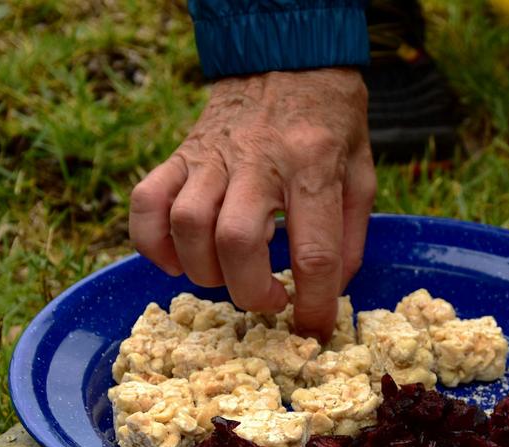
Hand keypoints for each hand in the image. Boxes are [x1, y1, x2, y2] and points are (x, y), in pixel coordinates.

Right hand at [129, 69, 374, 339]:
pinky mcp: (180, 153)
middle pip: (237, 241)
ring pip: (188, 226)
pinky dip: (153, 243)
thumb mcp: (361, 171)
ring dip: (206, 271)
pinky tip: (179, 260)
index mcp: (314, 164)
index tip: (313, 328)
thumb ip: (350, 233)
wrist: (288, 56)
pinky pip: (146, 203)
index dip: (314, 304)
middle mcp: (259, 160)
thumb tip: (331, 290)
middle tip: (268, 298)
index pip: (314, 251)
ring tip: (232, 276)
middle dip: (250, 290)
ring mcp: (212, 155)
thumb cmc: (331, 122)